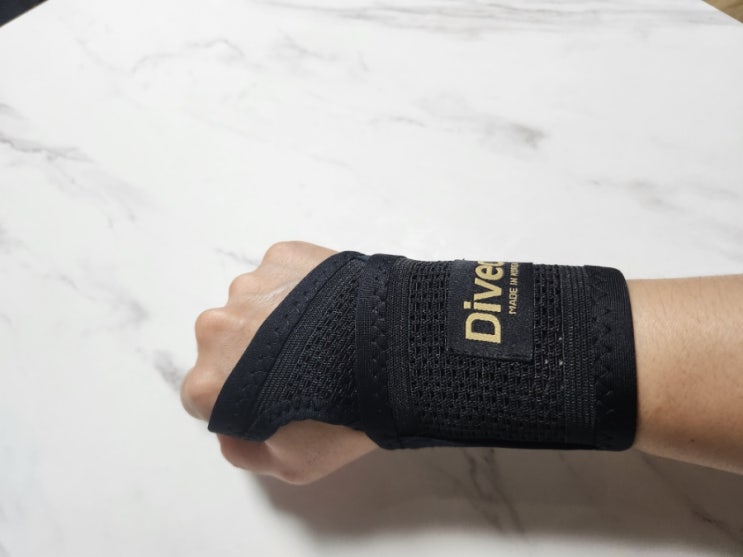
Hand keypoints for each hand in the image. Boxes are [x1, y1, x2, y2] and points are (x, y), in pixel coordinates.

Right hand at [181, 241, 376, 483]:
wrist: (390, 353)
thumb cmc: (340, 416)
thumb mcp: (292, 466)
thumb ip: (245, 453)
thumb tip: (230, 432)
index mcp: (208, 380)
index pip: (204, 393)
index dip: (238, 399)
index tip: (274, 398)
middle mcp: (215, 327)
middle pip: (226, 343)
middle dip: (254, 353)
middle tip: (305, 365)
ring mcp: (248, 285)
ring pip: (254, 304)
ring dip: (277, 316)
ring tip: (325, 334)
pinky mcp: (282, 254)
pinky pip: (284, 273)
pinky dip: (302, 286)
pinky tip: (334, 305)